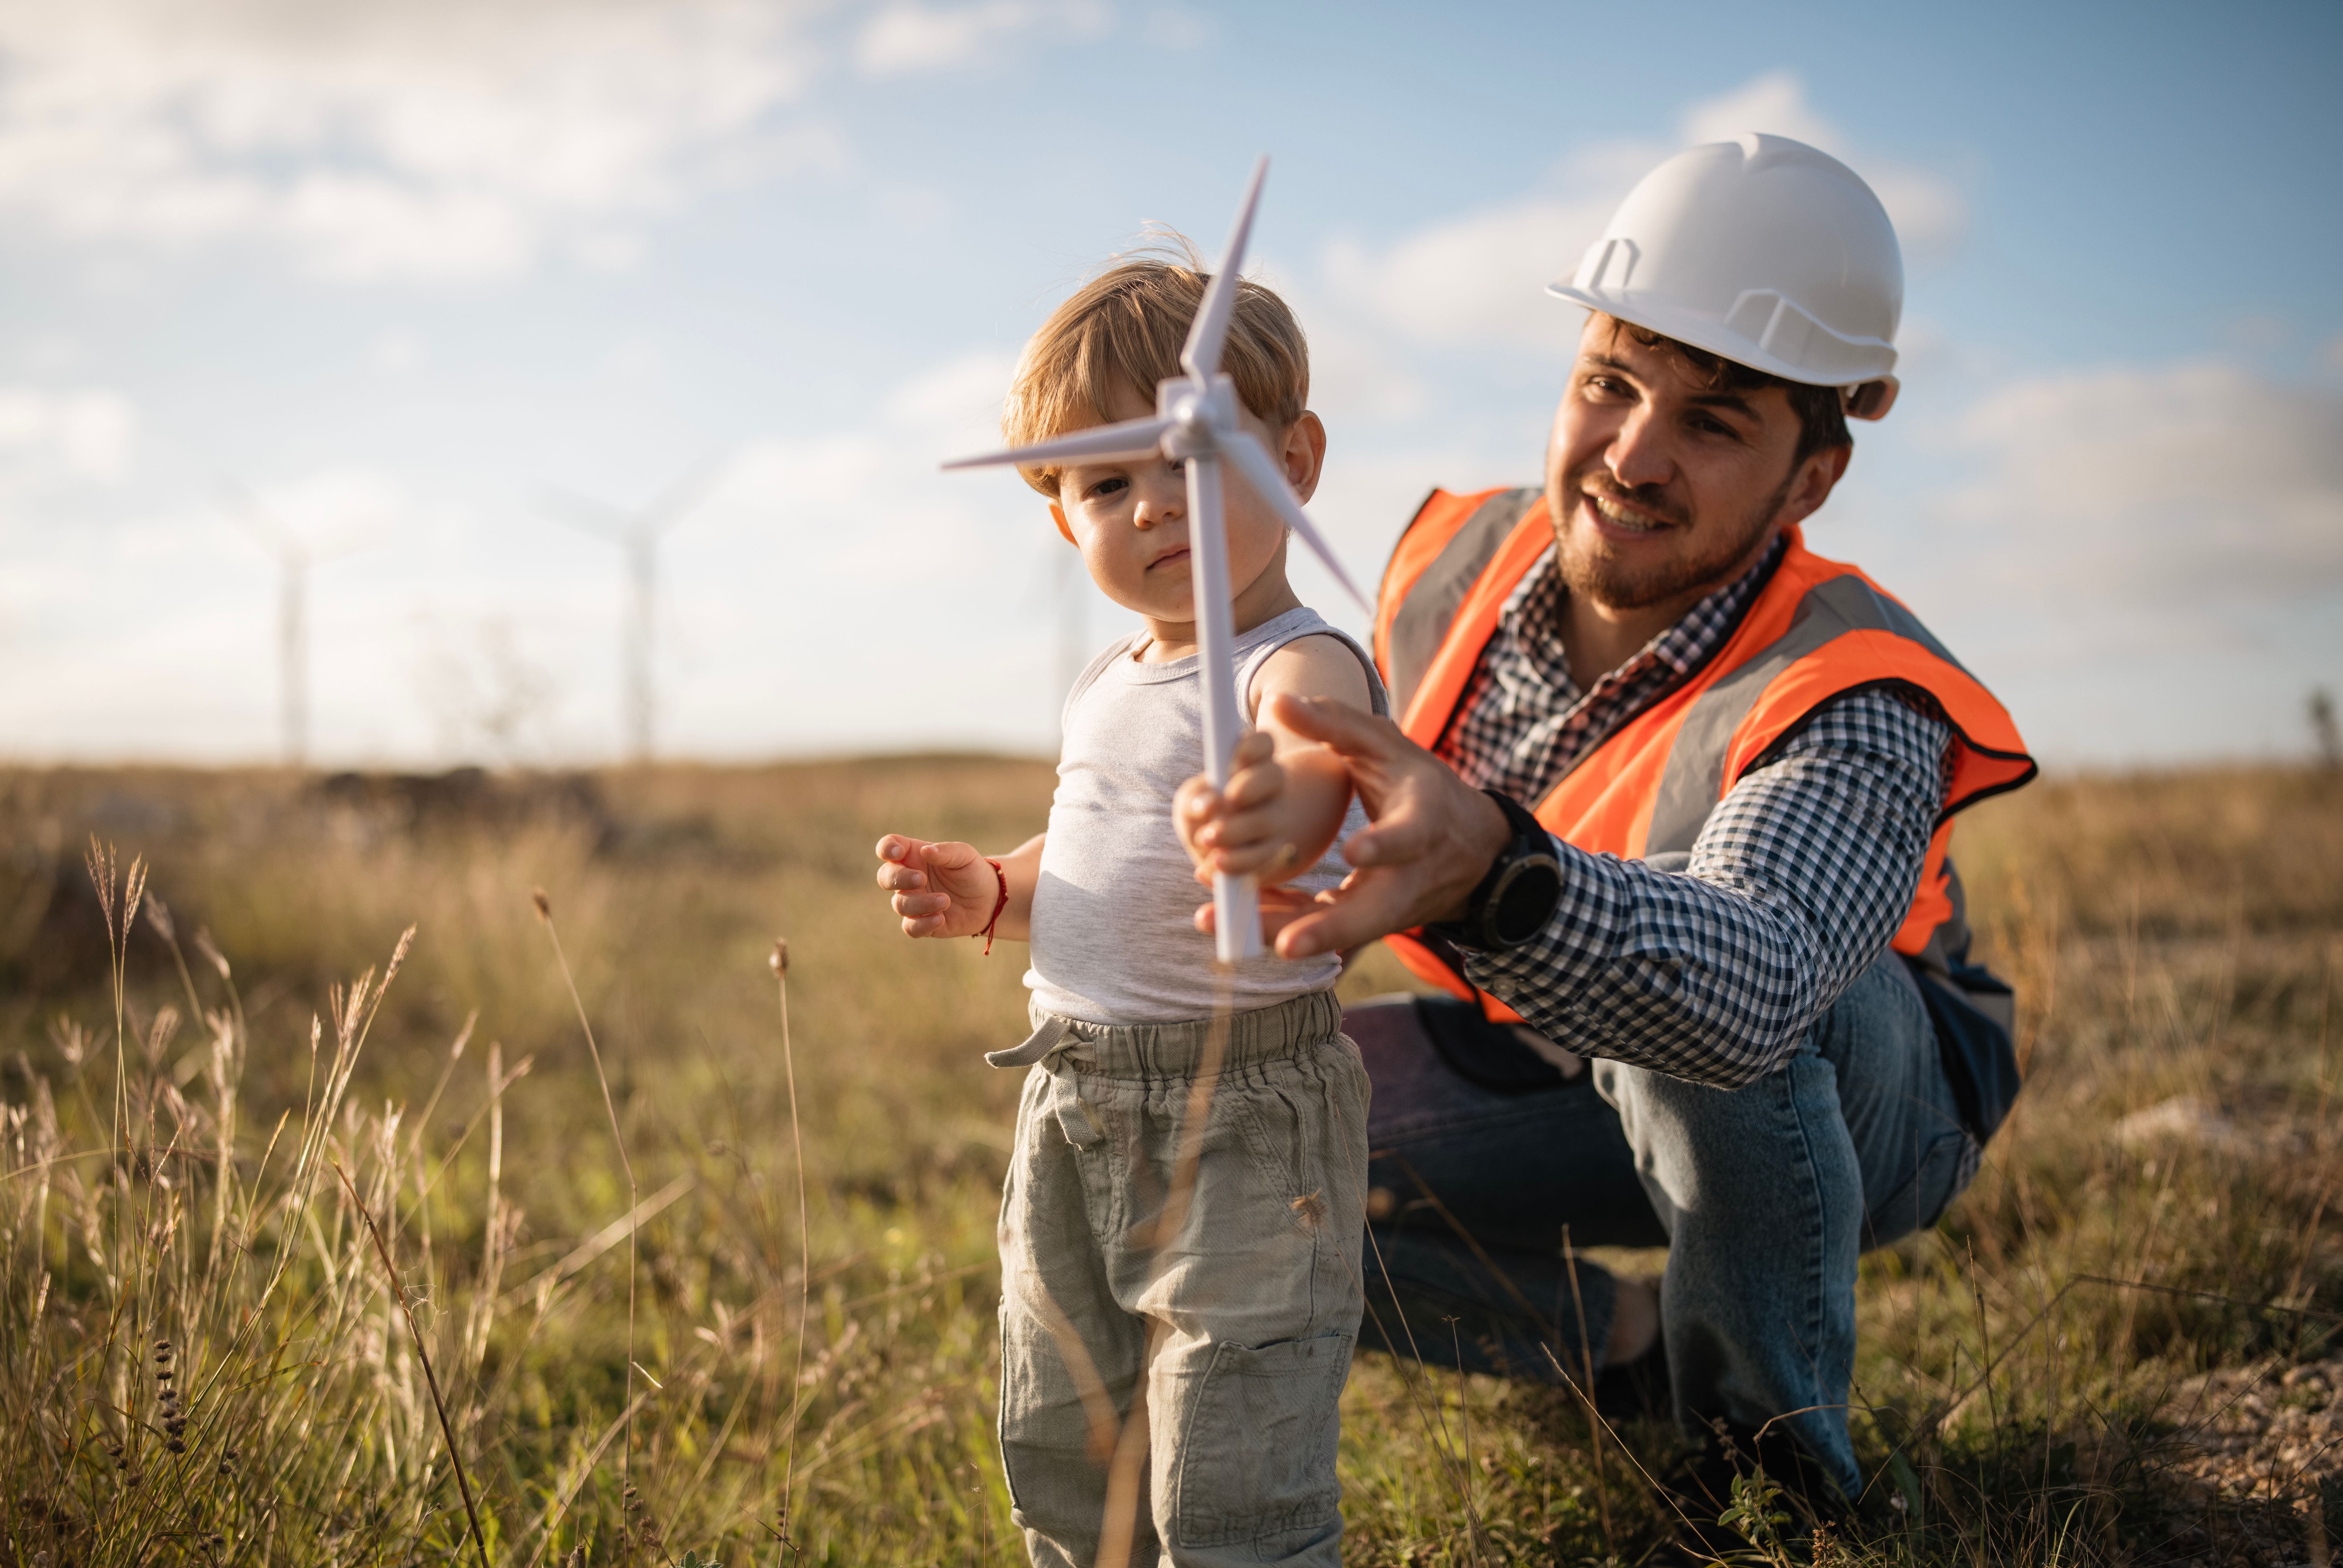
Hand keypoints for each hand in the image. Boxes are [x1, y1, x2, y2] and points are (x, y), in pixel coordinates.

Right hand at [874, 835, 1000, 938]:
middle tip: (922, 879)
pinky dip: (923, 924)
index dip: (886, 848)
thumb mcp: (964, 855)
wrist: (989, 899)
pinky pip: (910, 927)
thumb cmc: (972, 871)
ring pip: (899, 904)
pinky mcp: (921, 923)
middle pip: (885, 877)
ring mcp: (913, 901)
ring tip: (946, 900)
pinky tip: (941, 918)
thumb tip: (925, 851)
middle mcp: (908, 878)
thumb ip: (945, 851)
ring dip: (921, 903)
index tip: (898, 852)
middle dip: (899, 878)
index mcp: (913, 855)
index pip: (888, 847)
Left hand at [1175, 731, 1310, 880]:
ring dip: (1236, 829)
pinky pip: (1264, 859)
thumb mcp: (1190, 800)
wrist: (1221, 851)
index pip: (1262, 743)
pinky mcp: (1274, 855)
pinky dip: (1237, 863)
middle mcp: (1271, 789)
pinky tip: (1215, 866)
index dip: (1252, 746)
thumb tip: (1208, 805)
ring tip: (1208, 837)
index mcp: (1252, 764)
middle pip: (1272, 776)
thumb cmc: (1203, 814)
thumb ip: (1193, 797)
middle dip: (1248, 786)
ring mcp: (1277, 821)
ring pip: (1267, 820)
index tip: (1235, 758)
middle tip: (1228, 799)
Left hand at [1194, 695, 1508, 959]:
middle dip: (1326, 929)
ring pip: (1339, 932)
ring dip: (1281, 932)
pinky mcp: (1367, 922)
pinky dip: (1278, 924)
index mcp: (1424, 824)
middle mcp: (1410, 877)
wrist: (1469, 848)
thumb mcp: (1388, 747)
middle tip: (1285, 944)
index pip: (1407, 839)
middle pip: (1372, 914)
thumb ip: (1336, 723)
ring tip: (1220, 922)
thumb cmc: (1422, 787)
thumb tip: (1276, 701)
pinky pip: (1321, 929)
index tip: (1353, 853)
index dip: (1383, 847)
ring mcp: (1390, 908)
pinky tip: (1230, 917)